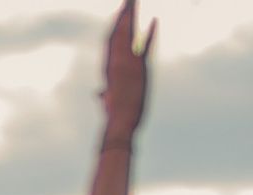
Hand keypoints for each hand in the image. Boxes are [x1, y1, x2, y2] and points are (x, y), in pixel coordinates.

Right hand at [99, 0, 153, 143]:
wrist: (120, 124)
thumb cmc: (114, 116)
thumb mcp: (108, 101)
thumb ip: (104, 94)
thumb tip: (98, 93)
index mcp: (108, 67)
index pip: (110, 41)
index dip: (115, 25)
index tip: (121, 13)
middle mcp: (115, 62)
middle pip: (118, 31)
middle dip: (123, 14)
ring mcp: (126, 64)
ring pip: (128, 33)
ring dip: (131, 15)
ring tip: (134, 1)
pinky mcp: (137, 69)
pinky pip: (144, 46)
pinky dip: (150, 33)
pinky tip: (154, 20)